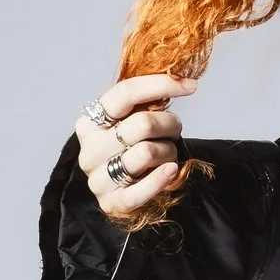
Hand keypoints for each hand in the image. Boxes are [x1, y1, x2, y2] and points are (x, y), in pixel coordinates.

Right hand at [74, 72, 190, 220]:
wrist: (122, 192)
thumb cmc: (130, 151)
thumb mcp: (130, 122)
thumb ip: (143, 104)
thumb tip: (178, 77)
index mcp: (91, 121)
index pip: (125, 93)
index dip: (161, 85)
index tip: (190, 86)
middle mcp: (90, 148)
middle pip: (142, 124)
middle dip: (169, 125)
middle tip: (174, 132)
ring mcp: (98, 177)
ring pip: (146, 152)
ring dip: (168, 152)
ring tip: (166, 155)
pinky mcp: (111, 203)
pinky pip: (143, 189)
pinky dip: (162, 178)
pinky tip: (171, 171)